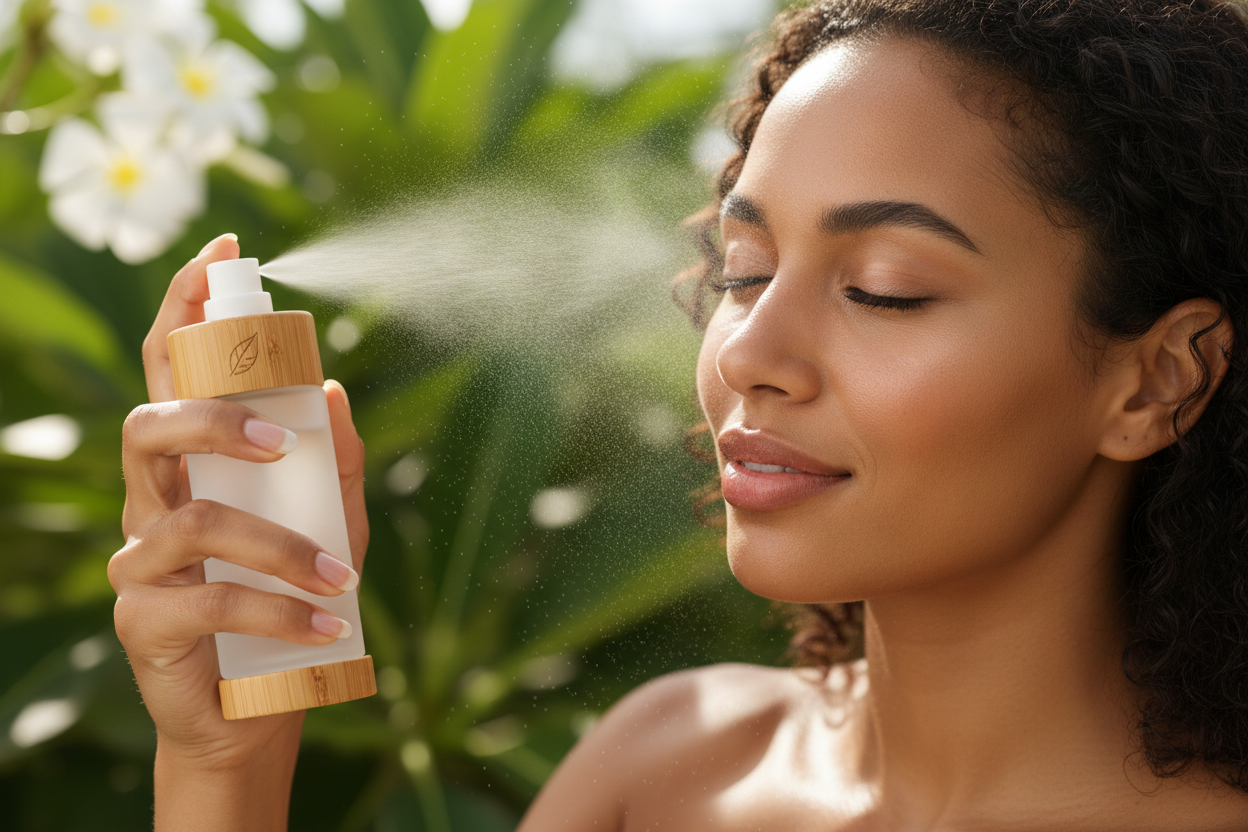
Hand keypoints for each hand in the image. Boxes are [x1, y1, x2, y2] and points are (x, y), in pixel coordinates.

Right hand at [109, 234, 369, 772]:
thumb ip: (336, 458)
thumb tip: (337, 387)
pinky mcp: (145, 619)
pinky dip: (278, 606)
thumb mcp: (333, 521)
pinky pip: (210, 598)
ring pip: (191, 520)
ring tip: (342, 576)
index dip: (189, 306)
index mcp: (196, 461)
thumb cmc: (293, 597)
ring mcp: (142, 559)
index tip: (226, 249)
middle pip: (149, 424)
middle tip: (284, 439)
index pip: (174, 368)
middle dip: (212, 415)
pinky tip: (330, 621)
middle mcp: (156, 499)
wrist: (263, 701)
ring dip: (278, 544)